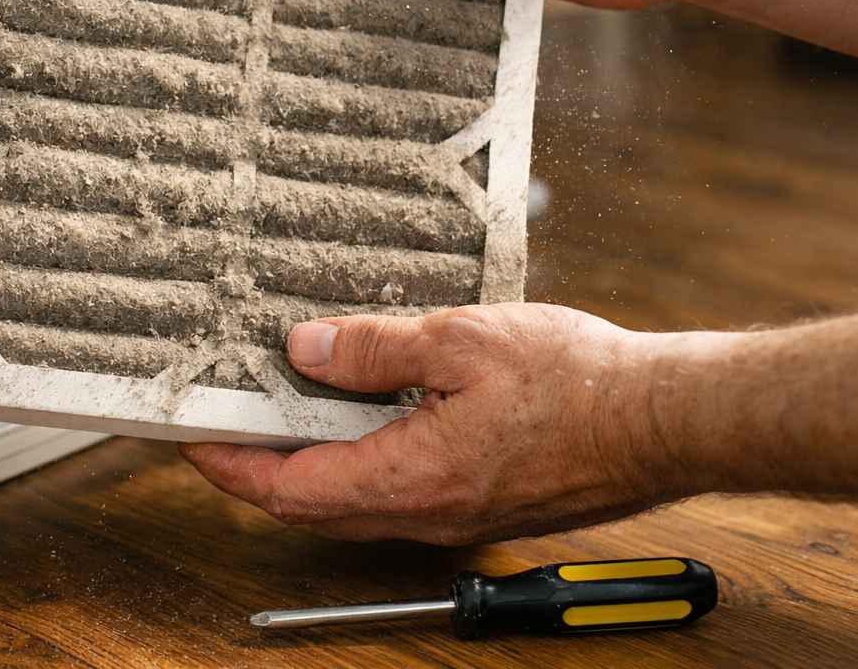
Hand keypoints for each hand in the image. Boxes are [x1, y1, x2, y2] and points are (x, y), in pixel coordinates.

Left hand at [180, 304, 684, 544]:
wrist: (663, 418)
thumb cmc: (579, 382)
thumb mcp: (461, 341)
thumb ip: (374, 349)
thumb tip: (306, 351)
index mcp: (411, 477)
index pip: (289, 490)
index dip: (230, 469)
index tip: (194, 442)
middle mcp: (427, 513)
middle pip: (312, 507)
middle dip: (259, 471)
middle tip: (227, 424)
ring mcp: (455, 515)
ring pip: (354, 503)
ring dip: (310, 466)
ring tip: (285, 409)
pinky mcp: (479, 503)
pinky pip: (397, 494)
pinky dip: (360, 461)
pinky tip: (365, 413)